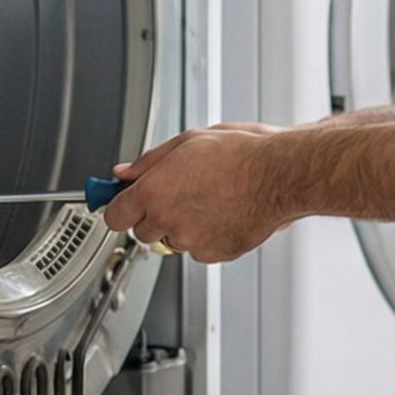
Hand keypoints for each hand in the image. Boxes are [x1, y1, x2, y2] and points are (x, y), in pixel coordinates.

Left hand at [104, 123, 292, 264]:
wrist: (280, 175)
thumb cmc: (242, 153)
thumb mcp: (189, 141)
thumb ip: (149, 161)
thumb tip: (124, 172)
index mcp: (153, 190)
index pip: (114, 215)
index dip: (122, 208)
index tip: (127, 204)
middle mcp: (167, 219)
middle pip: (142, 231)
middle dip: (155, 216)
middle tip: (180, 196)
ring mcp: (190, 240)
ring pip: (173, 240)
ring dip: (184, 226)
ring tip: (211, 200)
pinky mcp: (214, 253)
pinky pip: (200, 250)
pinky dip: (208, 237)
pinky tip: (225, 214)